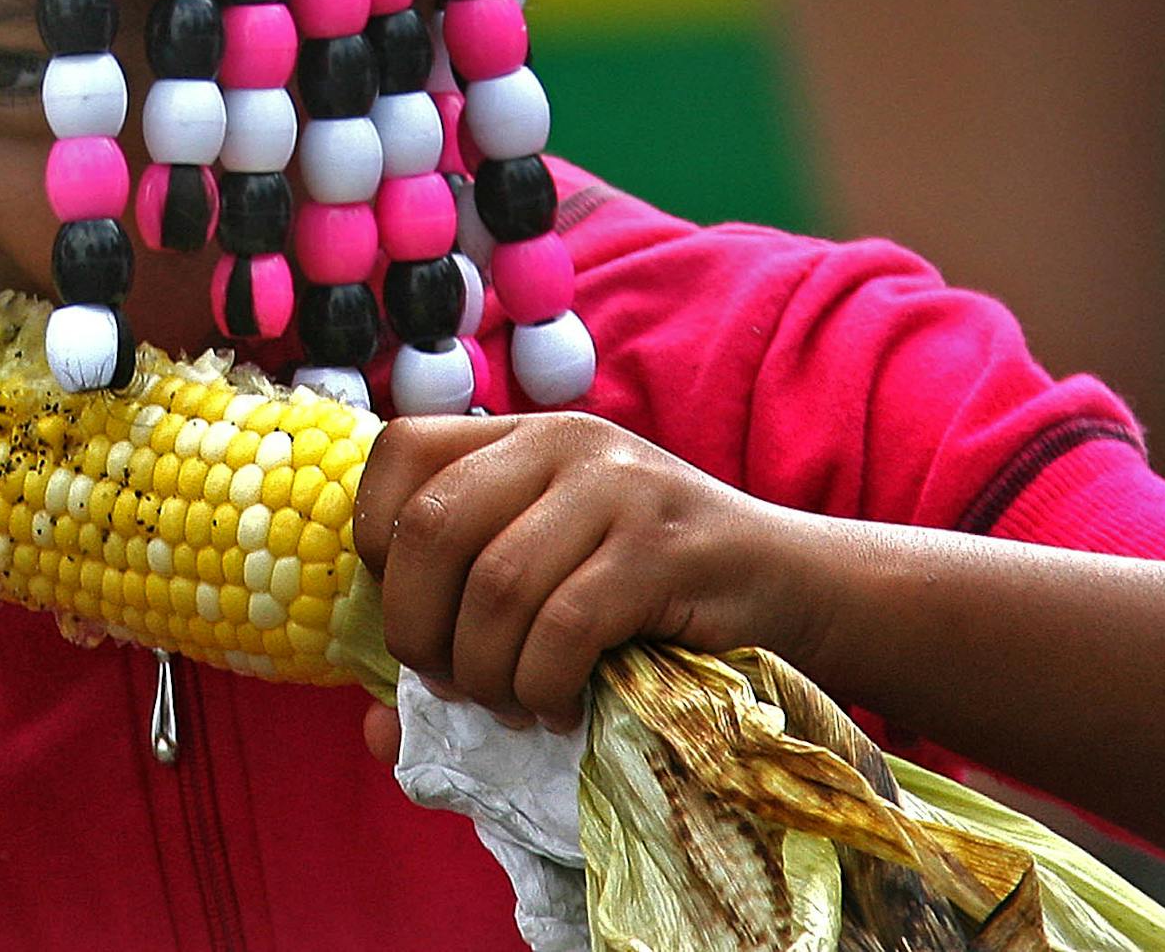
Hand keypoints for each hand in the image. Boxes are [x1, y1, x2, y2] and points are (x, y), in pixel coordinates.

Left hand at [354, 412, 817, 760]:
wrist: (793, 586)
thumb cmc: (651, 595)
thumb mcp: (549, 581)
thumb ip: (457, 632)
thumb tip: (372, 730)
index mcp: (520, 435)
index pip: (399, 453)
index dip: (377, 542)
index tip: (415, 608)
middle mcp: (562, 442)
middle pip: (430, 528)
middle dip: (419, 629)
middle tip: (454, 682)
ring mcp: (617, 487)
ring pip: (495, 586)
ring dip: (487, 672)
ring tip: (515, 702)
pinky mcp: (663, 547)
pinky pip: (564, 626)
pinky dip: (545, 684)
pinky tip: (562, 705)